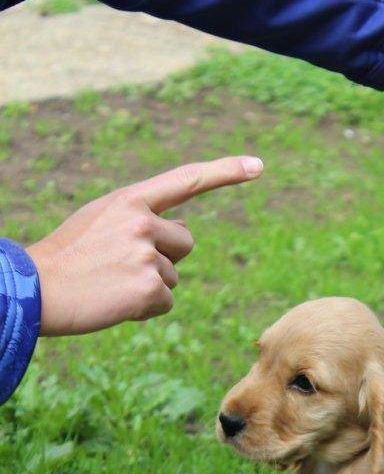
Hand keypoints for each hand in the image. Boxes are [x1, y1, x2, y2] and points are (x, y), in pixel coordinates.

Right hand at [26, 156, 262, 335]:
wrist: (35, 290)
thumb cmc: (70, 256)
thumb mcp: (102, 221)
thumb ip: (144, 218)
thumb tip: (186, 231)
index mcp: (130, 200)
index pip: (187, 180)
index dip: (225, 172)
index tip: (258, 166)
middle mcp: (143, 222)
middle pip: (186, 243)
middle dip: (165, 258)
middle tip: (121, 264)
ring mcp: (146, 255)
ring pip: (174, 277)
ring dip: (150, 285)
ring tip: (111, 282)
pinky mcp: (148, 289)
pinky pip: (166, 301)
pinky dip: (145, 308)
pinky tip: (115, 301)